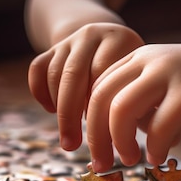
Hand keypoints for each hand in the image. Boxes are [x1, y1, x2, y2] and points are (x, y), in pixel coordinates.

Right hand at [28, 22, 143, 150]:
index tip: (103, 137)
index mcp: (121, 40)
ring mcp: (72, 38)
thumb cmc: (134, 74)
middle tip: (72, 146)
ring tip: (68, 136)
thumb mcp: (143, 80)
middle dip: (70, 117)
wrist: (111, 36)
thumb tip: (126, 139)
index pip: (103, 77)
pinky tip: (52, 110)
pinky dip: (40, 92)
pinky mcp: (54, 46)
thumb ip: (139, 103)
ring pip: (54, 75)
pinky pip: (37, 69)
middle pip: (74, 76)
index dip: (99, 109)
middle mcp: (94, 34)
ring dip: (59, 110)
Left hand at [86, 37, 180, 171]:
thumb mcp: (169, 81)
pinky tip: (159, 156)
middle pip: (100, 99)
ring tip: (130, 159)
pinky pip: (158, 127)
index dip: (88, 122)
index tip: (93, 148)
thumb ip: (143, 100)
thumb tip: (116, 134)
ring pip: (121, 111)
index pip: (96, 88)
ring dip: (119, 142)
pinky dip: (153, 147)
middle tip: (100, 164)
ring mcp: (170, 74)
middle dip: (95, 137)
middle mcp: (148, 60)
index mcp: (138, 57)